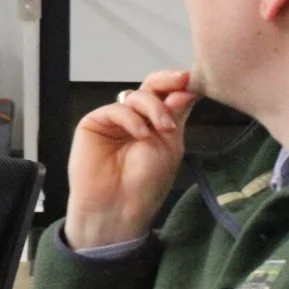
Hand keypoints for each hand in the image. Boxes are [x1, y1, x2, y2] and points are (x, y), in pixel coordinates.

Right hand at [64, 68, 199, 249]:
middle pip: (150, 87)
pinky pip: (116, 109)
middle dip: (167, 81)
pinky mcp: (94, 123)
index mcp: (157, 124)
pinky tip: (141, 135)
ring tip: (164, 129)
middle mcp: (136, 119)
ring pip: (136, 96)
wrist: (118, 207)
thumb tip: (186, 89)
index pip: (167, 96)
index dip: (179, 86)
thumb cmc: (146, 184)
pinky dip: (131, 118)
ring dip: (154, 107)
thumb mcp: (170, 146)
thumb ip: (175, 115)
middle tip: (182, 80)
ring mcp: (115, 120)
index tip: (193, 81)